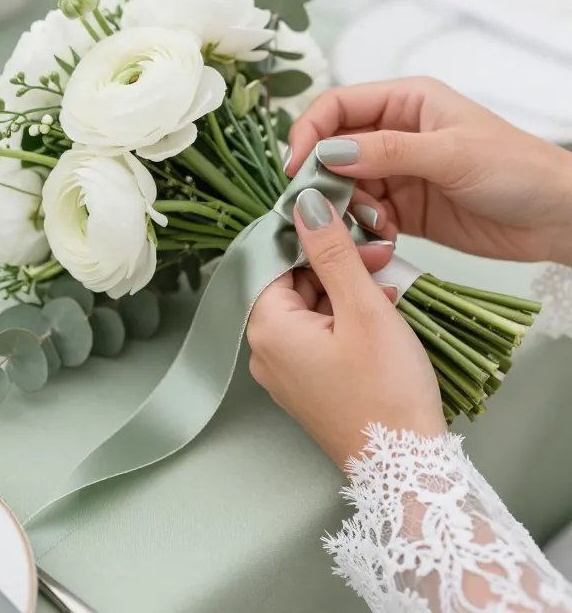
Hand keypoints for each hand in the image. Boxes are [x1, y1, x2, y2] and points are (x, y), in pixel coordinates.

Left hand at [247, 188, 445, 467]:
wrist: (406, 468)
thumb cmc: (386, 390)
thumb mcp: (363, 308)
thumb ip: (332, 251)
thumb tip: (305, 203)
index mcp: (268, 328)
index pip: (275, 258)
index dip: (314, 236)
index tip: (351, 226)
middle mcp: (265, 351)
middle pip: (293, 282)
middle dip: (336, 263)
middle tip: (381, 257)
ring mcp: (286, 372)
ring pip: (310, 307)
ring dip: (347, 289)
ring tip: (389, 286)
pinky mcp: (308, 385)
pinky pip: (319, 335)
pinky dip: (347, 318)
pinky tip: (382, 314)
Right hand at [286, 77, 571, 265]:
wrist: (557, 217)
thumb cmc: (515, 169)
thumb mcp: (451, 153)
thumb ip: (388, 151)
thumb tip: (329, 153)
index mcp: (407, 101)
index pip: (339, 105)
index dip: (310, 132)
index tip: (296, 168)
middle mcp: (396, 132)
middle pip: (335, 149)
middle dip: (325, 178)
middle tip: (323, 209)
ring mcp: (400, 172)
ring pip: (348, 186)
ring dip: (348, 208)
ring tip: (372, 225)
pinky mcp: (407, 209)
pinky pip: (367, 216)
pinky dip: (366, 228)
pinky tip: (385, 238)